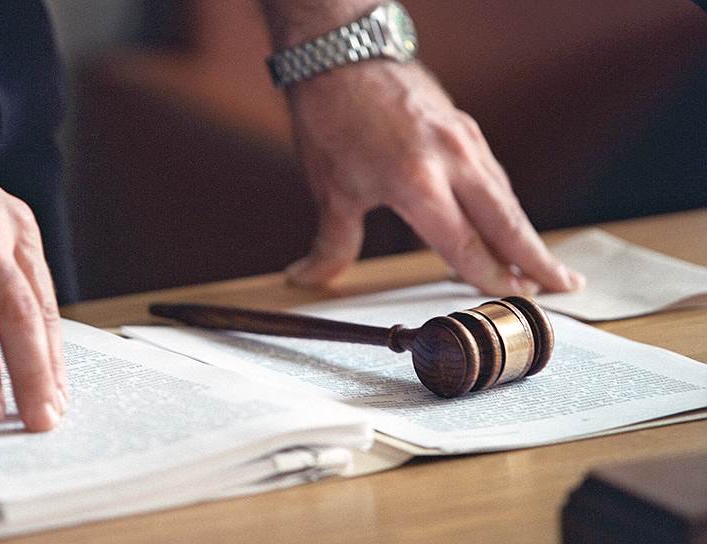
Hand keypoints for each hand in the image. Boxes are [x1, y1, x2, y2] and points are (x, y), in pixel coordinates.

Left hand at [283, 62, 583, 294]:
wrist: (342, 56)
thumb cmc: (333, 117)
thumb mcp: (331, 190)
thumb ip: (333, 244)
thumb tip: (311, 276)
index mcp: (419, 183)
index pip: (466, 245)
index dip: (491, 276)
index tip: (511, 296)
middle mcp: (452, 160)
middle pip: (507, 223)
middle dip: (537, 260)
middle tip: (563, 286)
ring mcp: (463, 139)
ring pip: (506, 197)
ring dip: (526, 232)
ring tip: (543, 262)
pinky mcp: (464, 125)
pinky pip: (494, 174)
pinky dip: (506, 203)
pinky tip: (508, 220)